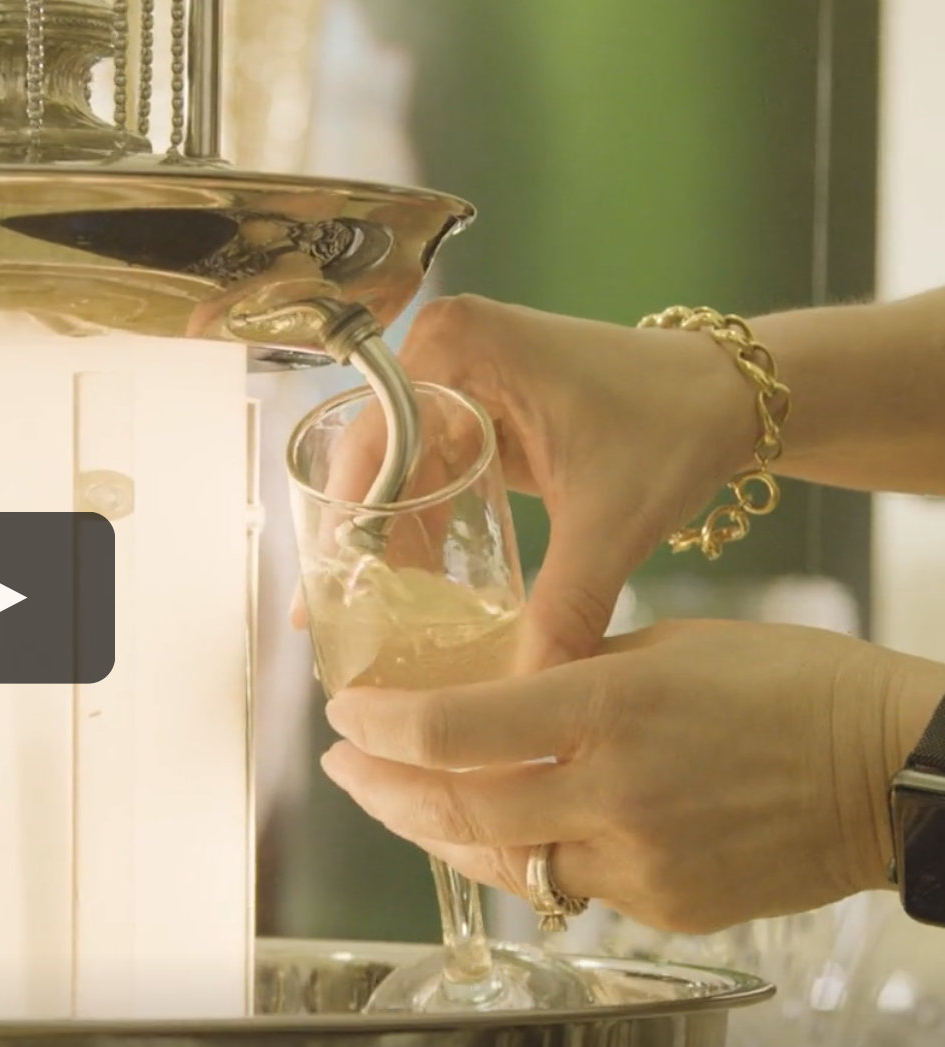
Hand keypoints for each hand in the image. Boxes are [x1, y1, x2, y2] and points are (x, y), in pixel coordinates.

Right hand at [295, 296, 760, 669]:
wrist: (730, 394)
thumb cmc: (677, 426)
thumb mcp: (613, 520)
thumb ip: (565, 606)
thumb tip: (530, 695)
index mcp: (459, 347)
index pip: (372, 445)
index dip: (342, 528)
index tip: (320, 602)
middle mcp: (441, 347)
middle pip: (368, 460)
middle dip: (354, 546)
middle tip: (329, 626)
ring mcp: (454, 372)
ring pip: (390, 471)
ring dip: (384, 543)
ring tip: (367, 621)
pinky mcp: (472, 401)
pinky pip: (423, 469)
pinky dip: (420, 527)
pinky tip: (415, 588)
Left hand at [318, 619, 944, 932]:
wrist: (893, 768)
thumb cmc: (789, 683)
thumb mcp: (669, 643)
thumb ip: (572, 671)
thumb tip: (494, 687)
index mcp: (609, 706)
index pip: (452, 729)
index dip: (379, 726)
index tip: (344, 711)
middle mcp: (612, 792)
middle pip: (454, 808)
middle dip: (379, 789)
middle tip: (341, 767)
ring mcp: (639, 860)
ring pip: (500, 860)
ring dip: (435, 831)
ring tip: (398, 800)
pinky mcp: (665, 906)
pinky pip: (567, 887)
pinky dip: (524, 855)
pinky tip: (500, 828)